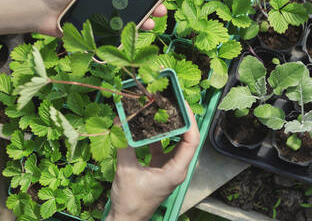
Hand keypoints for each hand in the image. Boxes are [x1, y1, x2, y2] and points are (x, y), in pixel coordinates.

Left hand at [37, 0, 166, 36]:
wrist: (40, 11)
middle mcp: (107, 4)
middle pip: (135, 7)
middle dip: (151, 8)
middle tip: (161, 9)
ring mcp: (103, 20)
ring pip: (128, 22)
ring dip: (143, 23)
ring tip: (151, 22)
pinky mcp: (96, 34)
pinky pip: (113, 36)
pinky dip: (126, 36)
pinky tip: (134, 34)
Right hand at [107, 105, 199, 220]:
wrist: (126, 219)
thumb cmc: (130, 201)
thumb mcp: (126, 170)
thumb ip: (124, 145)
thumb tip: (120, 122)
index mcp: (175, 171)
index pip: (191, 142)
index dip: (189, 122)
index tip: (182, 105)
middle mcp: (176, 168)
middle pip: (186, 139)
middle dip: (180, 120)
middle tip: (173, 102)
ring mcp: (168, 168)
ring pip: (174, 142)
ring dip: (169, 127)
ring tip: (162, 110)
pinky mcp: (159, 168)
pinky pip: (162, 148)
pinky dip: (156, 136)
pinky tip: (147, 125)